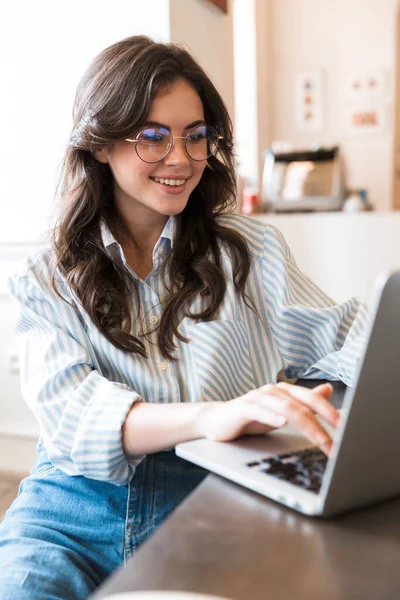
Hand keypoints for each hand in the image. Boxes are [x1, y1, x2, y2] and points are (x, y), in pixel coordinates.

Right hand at [197, 382, 337, 455]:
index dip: (330, 412)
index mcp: (285, 391)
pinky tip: (282, 422)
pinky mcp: (241, 408)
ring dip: (306, 425)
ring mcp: (256, 397)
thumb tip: (328, 389)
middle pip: (302, 405)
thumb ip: (303, 403)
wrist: (215, 422)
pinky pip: (259, 410)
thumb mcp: (281, 413)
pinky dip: (271, 415)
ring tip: (320, 440)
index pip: (312, 399)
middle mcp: (272, 391)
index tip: (347, 428)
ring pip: (286, 408)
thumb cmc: (250, 418)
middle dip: (322, 424)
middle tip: (336, 443)